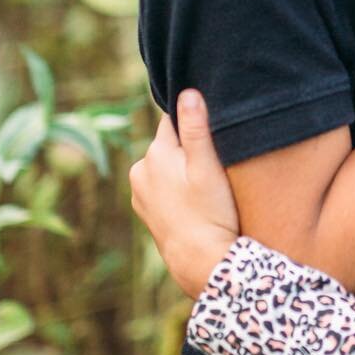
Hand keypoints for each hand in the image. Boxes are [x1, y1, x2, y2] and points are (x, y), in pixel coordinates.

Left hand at [129, 90, 241, 299]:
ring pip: (165, 166)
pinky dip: (175, 190)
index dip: (195, 123)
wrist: (201, 261)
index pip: (174, 120)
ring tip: (205, 187)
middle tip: (215, 164)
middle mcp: (140, 168)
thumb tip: (186, 93)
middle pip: (169, 144)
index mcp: (155, 152)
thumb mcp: (208, 167)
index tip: (214, 135)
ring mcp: (139, 192)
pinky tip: (194, 203)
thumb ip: (195, 128)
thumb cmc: (211, 212)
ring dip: (181, 170)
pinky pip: (161, 187)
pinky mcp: (145, 211)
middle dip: (188, 149)